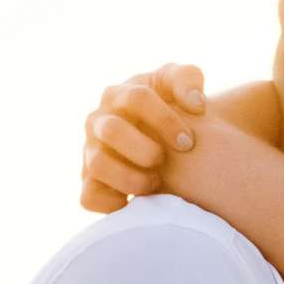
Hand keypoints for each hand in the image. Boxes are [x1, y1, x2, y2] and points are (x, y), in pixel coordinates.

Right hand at [81, 64, 208, 212]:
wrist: (163, 141)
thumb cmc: (172, 109)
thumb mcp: (180, 85)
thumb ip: (188, 80)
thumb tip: (194, 103)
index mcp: (119, 94)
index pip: (136, 98)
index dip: (165, 120)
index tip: (188, 142)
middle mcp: (98, 122)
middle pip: (111, 130)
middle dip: (144, 148)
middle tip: (165, 160)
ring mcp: (90, 153)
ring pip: (98, 165)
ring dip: (130, 178)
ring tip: (154, 182)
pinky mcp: (90, 183)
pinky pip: (89, 197)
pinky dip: (113, 204)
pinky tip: (140, 201)